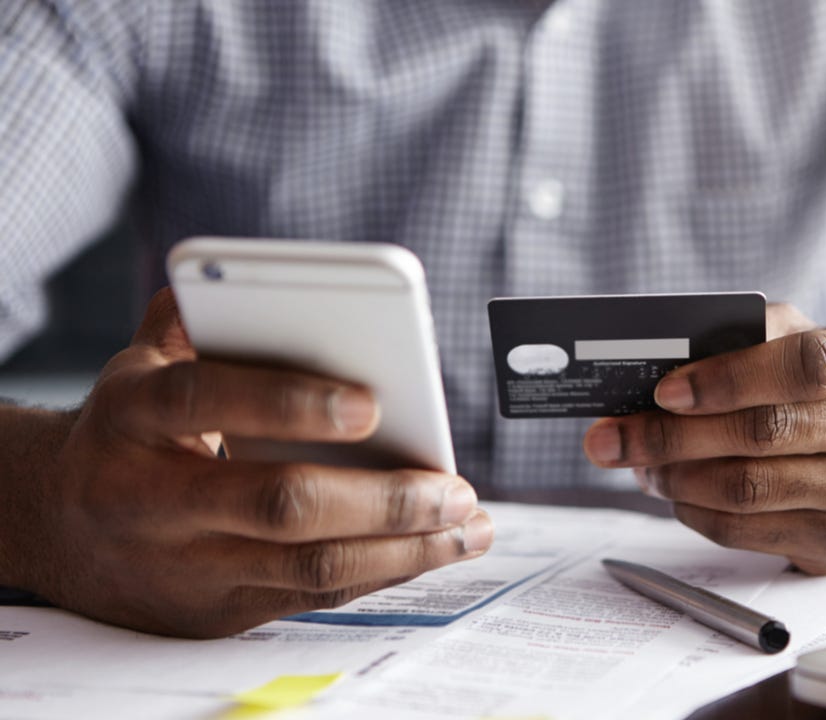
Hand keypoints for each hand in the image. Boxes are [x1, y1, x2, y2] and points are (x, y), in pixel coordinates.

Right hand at [7, 289, 491, 637]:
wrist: (55, 528)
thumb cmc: (129, 431)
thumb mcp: (141, 364)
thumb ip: (198, 316)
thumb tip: (267, 279)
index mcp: (132, 415)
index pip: (206, 398)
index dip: (290, 400)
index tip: (372, 402)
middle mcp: (150, 498)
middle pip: (278, 504)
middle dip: (381, 499)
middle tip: (453, 487)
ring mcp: (185, 564)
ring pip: (309, 567)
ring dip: (404, 549)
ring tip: (467, 526)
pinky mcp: (216, 610)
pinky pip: (313, 596)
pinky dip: (384, 574)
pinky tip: (433, 550)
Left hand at [583, 304, 825, 574]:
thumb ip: (764, 337)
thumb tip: (671, 357)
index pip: (809, 364)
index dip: (729, 377)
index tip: (665, 389)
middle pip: (766, 432)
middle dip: (673, 434)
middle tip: (615, 434)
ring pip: (750, 487)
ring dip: (676, 476)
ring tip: (640, 462)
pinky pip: (748, 531)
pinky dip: (695, 511)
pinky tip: (675, 492)